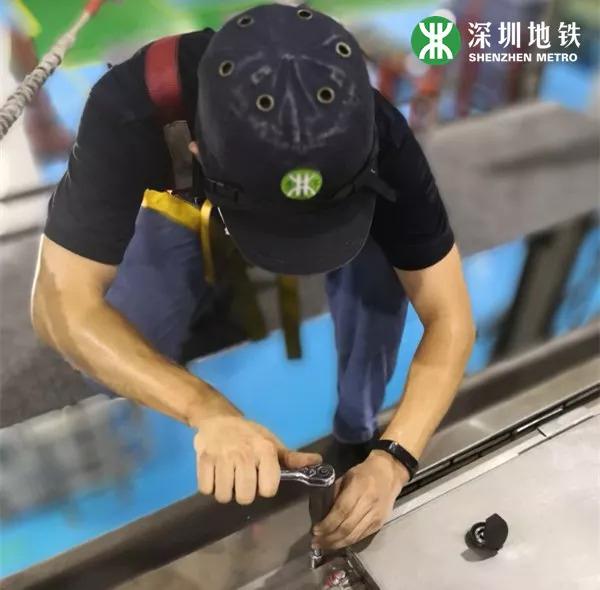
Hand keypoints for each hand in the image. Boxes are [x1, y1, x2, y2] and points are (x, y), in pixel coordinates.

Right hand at [194, 415, 321, 504]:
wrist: (218, 417)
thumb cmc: (249, 434)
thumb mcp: (272, 443)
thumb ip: (292, 458)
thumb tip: (318, 462)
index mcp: (264, 450)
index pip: (268, 489)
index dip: (265, 488)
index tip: (261, 479)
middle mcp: (244, 454)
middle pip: (245, 497)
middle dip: (243, 494)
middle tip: (242, 481)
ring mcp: (222, 457)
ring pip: (224, 496)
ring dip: (225, 491)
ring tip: (228, 478)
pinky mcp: (203, 459)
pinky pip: (206, 489)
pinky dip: (209, 486)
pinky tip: (215, 475)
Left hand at [312, 450, 409, 549]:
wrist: (389, 474)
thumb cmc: (364, 473)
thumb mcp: (346, 477)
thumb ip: (335, 494)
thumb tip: (323, 514)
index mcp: (359, 488)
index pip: (341, 511)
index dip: (328, 524)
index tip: (315, 530)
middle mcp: (369, 503)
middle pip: (347, 527)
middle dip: (329, 538)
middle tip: (316, 542)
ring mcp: (376, 516)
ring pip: (354, 536)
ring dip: (337, 544)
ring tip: (323, 546)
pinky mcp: (380, 524)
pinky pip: (361, 537)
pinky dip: (348, 542)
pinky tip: (338, 543)